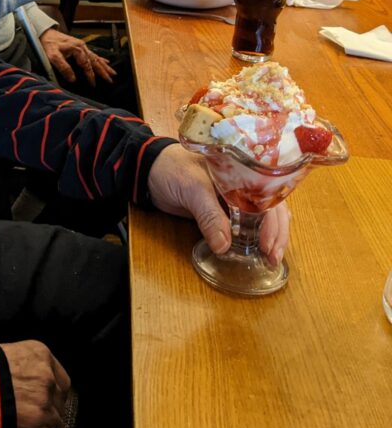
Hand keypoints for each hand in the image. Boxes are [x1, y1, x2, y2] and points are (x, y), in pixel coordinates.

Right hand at [1, 340, 70, 427]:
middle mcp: (48, 379)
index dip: (56, 392)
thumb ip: (33, 365)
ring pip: (58, 421)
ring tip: (36, 426)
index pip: (63, 382)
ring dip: (49, 425)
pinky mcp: (37, 423)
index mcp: (44, 357)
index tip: (50, 398)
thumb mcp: (15, 352)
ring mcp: (44, 403)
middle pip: (60, 402)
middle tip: (40, 412)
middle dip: (52, 408)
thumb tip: (36, 378)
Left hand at [39, 28, 115, 86]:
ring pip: (96, 58)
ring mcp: (82, 46)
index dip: (90, 76)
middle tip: (111, 80)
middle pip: (95, 61)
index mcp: (77, 49)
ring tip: (113, 73)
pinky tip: (106, 62)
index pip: (86, 65)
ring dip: (104, 66)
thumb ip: (63, 67)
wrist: (45, 32)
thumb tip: (72, 79)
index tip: (93, 84)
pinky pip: (93, 54)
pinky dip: (100, 59)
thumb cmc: (48, 44)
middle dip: (103, 71)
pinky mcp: (80, 47)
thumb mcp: (53, 56)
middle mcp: (82, 47)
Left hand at [146, 144, 289, 265]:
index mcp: (242, 171)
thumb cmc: (172, 169)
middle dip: (277, 233)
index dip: (272, 221)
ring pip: (262, 217)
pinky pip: (245, 223)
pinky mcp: (223, 210)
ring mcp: (235, 197)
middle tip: (273, 258)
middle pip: (271, 208)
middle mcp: (244, 183)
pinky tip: (259, 249)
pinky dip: (254, 236)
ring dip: (270, 236)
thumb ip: (209, 216)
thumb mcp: (192, 189)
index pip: (267, 196)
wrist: (150, 171)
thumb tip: (226, 246)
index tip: (268, 244)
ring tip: (271, 258)